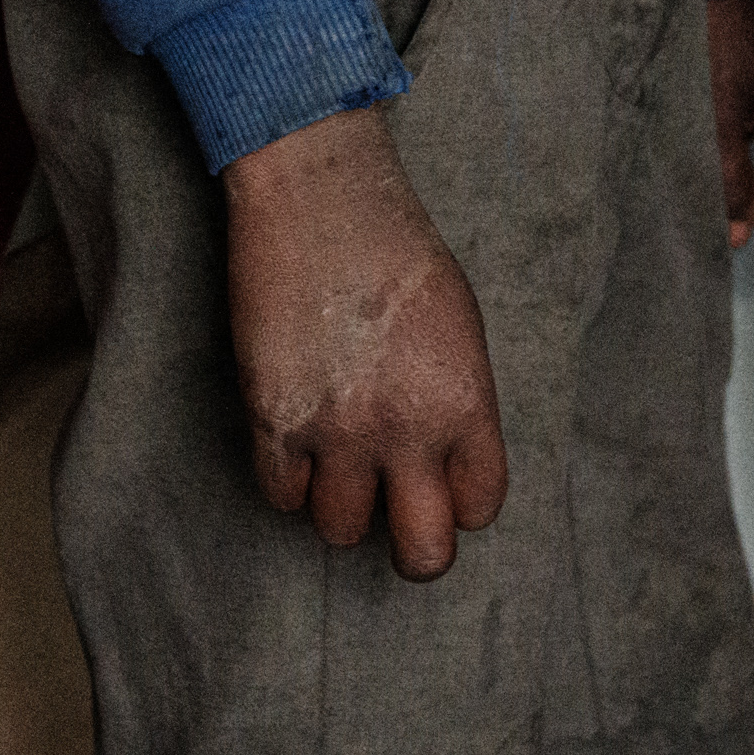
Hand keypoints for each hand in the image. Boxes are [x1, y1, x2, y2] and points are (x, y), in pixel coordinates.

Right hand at [219, 108, 508, 575]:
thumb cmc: (395, 249)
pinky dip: (288, 479)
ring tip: (338, 460)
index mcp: (464, 402)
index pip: (480, 504)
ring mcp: (336, 431)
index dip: (462, 501)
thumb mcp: (458, 326)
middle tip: (399, 518)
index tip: (444, 483)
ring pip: (340, 530)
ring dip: (340, 503)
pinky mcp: (274, 420)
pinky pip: (280, 495)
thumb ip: (456, 402)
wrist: (321, 200)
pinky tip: (296, 443)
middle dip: (415, 547)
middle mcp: (405, 429)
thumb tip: (443, 458)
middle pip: (423, 554)